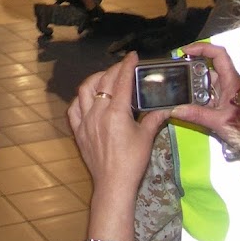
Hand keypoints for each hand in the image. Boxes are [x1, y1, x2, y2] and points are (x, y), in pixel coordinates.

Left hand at [68, 53, 172, 197]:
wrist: (113, 184)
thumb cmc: (132, 162)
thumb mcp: (146, 137)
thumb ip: (155, 118)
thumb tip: (166, 107)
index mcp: (116, 112)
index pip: (122, 81)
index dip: (127, 65)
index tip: (132, 56)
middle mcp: (98, 113)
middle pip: (104, 81)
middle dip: (114, 69)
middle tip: (123, 66)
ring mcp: (85, 121)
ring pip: (84, 90)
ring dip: (95, 79)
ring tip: (105, 77)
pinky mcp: (78, 131)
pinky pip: (73, 109)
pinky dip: (80, 99)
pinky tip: (88, 98)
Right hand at [173, 43, 239, 148]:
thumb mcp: (220, 122)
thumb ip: (197, 115)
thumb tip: (176, 110)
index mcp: (232, 81)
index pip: (219, 55)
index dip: (202, 48)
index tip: (186, 51)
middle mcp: (230, 84)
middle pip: (209, 69)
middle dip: (192, 71)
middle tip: (178, 74)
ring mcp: (227, 94)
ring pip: (207, 84)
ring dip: (194, 88)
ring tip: (181, 94)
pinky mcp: (224, 104)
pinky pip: (208, 96)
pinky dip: (197, 99)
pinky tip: (189, 106)